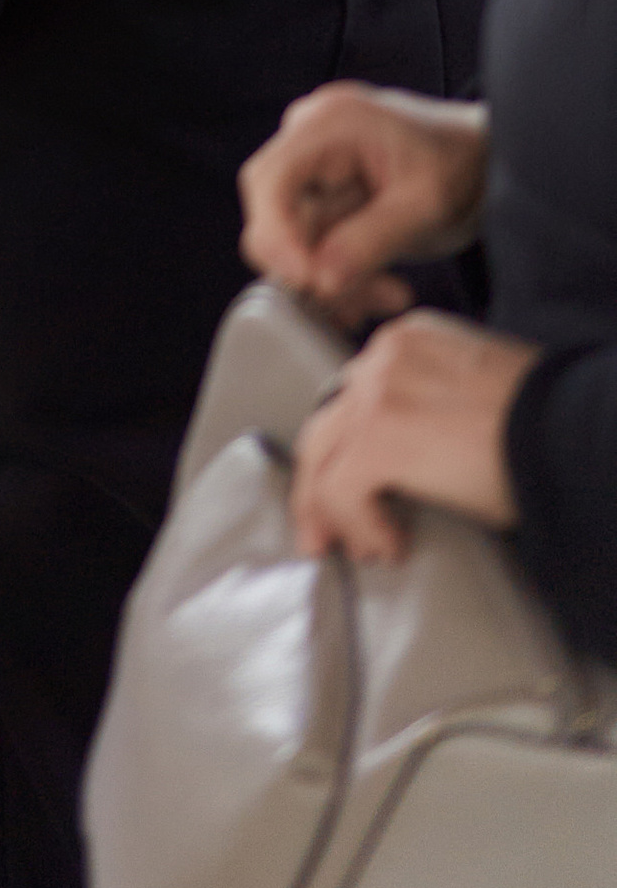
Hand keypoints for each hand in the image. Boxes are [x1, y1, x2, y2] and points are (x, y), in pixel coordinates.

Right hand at [239, 84, 489, 326]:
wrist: (487, 161)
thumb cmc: (465, 164)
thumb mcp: (426, 205)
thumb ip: (371, 241)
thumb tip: (320, 280)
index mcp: (330, 123)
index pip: (270, 179)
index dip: (276, 234)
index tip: (307, 279)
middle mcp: (311, 139)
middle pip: (272, 211)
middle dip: (308, 264)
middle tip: (351, 299)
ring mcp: (316, 167)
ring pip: (293, 238)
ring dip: (331, 278)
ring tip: (385, 297)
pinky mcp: (326, 195)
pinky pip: (313, 243)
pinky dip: (338, 275)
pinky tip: (375, 292)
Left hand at [289, 307, 538, 561]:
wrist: (567, 432)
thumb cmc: (541, 423)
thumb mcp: (475, 392)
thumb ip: (428, 402)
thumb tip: (407, 453)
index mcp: (407, 340)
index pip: (354, 394)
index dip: (348, 445)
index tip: (357, 486)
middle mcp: (383, 356)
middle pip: (328, 422)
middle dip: (318, 480)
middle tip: (324, 530)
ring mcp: (376, 394)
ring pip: (321, 455)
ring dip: (329, 510)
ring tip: (358, 547)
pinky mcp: (379, 436)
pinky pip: (340, 488)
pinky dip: (357, 523)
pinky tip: (391, 545)